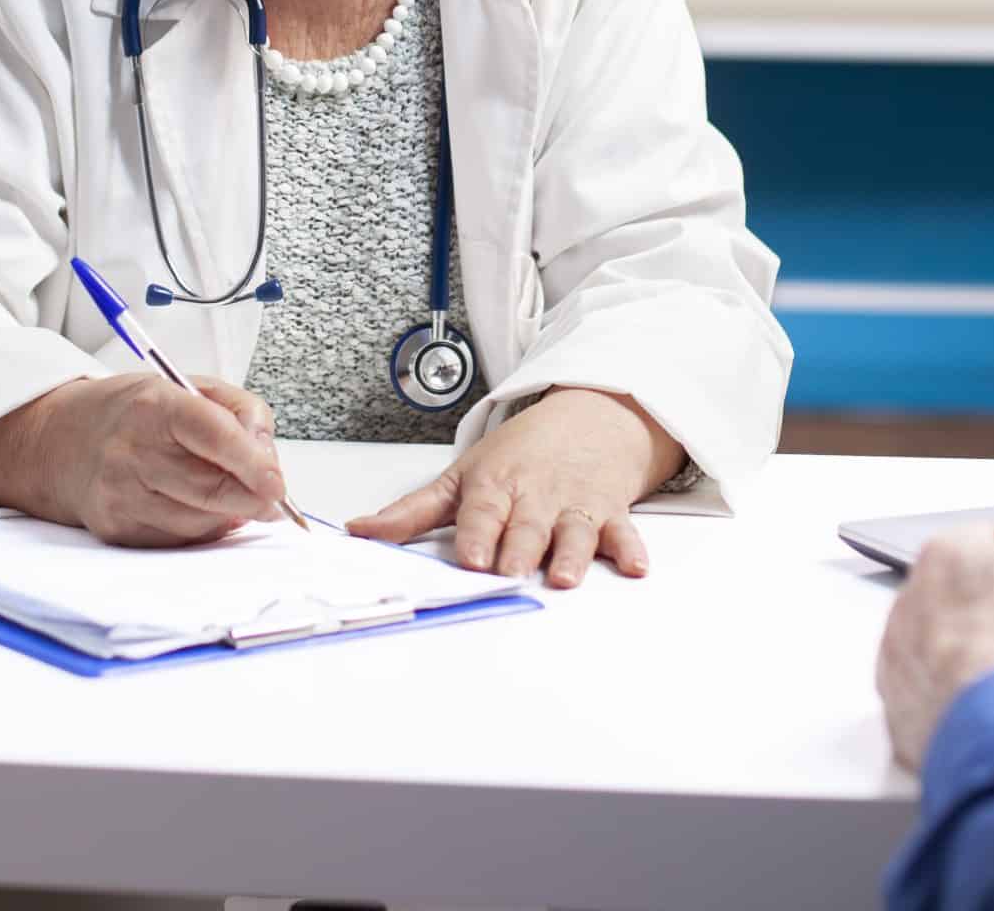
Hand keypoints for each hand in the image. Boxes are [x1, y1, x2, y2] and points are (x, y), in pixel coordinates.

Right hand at [0, 374, 284, 546]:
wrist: (62, 442)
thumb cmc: (136, 413)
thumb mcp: (189, 387)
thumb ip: (241, 411)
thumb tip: (267, 458)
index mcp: (154, 406)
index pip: (211, 433)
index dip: (250, 461)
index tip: (277, 482)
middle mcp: (130, 452)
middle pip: (208, 488)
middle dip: (253, 498)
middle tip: (274, 498)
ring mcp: (119, 495)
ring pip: (198, 521)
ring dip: (229, 515)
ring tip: (235, 496)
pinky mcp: (115, 529)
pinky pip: (177, 541)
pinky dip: (203, 530)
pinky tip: (204, 510)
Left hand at [349, 388, 681, 588]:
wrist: (590, 416)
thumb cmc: (520, 453)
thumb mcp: (462, 475)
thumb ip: (412, 511)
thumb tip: (358, 532)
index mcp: (495, 487)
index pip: (481, 512)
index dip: (477, 534)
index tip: (472, 557)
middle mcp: (535, 497)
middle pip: (526, 527)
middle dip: (519, 549)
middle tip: (510, 573)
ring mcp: (574, 505)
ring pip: (574, 533)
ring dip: (571, 554)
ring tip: (564, 577)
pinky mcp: (610, 512)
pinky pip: (623, 532)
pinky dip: (632, 548)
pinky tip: (635, 565)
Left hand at [876, 508, 993, 770]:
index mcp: (943, 552)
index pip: (987, 546)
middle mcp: (908, 600)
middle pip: (961, 597)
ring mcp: (899, 658)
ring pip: (943, 647)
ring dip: (973, 659)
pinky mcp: (899, 711)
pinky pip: (933, 697)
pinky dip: (959, 703)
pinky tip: (993, 713)